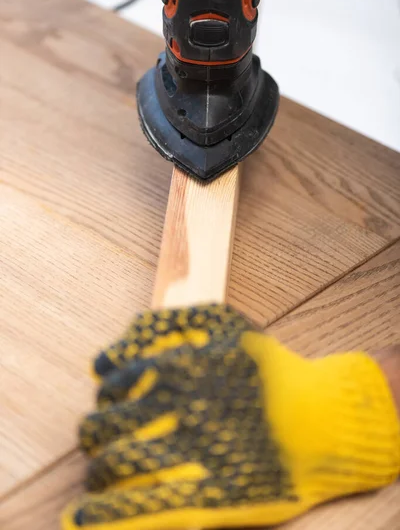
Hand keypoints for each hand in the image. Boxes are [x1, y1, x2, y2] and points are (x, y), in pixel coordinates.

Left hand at [63, 305, 399, 528]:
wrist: (322, 420)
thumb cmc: (271, 368)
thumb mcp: (223, 322)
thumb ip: (165, 323)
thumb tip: (104, 358)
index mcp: (178, 368)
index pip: (111, 386)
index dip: (104, 398)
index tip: (110, 406)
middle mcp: (177, 409)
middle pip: (105, 427)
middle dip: (93, 436)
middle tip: (98, 442)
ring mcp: (192, 455)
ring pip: (116, 468)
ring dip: (97, 475)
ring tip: (95, 481)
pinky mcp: (210, 498)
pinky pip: (146, 511)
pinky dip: (110, 518)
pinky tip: (86, 521)